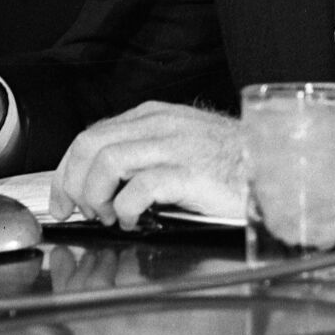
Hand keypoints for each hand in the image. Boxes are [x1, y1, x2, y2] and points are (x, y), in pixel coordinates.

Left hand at [50, 101, 244, 228]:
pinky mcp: (189, 172)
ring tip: (109, 216)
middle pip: (90, 145)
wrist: (271, 166)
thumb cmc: (227, 162)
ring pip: (107, 161)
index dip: (67, 170)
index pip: (90, 135)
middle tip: (83, 211)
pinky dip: (126, 208)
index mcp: (152, 116)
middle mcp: (159, 124)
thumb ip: (142, 150)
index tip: (62, 199)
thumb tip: (100, 179)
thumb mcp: (177, 144)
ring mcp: (174, 146)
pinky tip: (135, 219)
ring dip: (97, 195)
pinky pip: (139, 187)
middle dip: (74, 183)